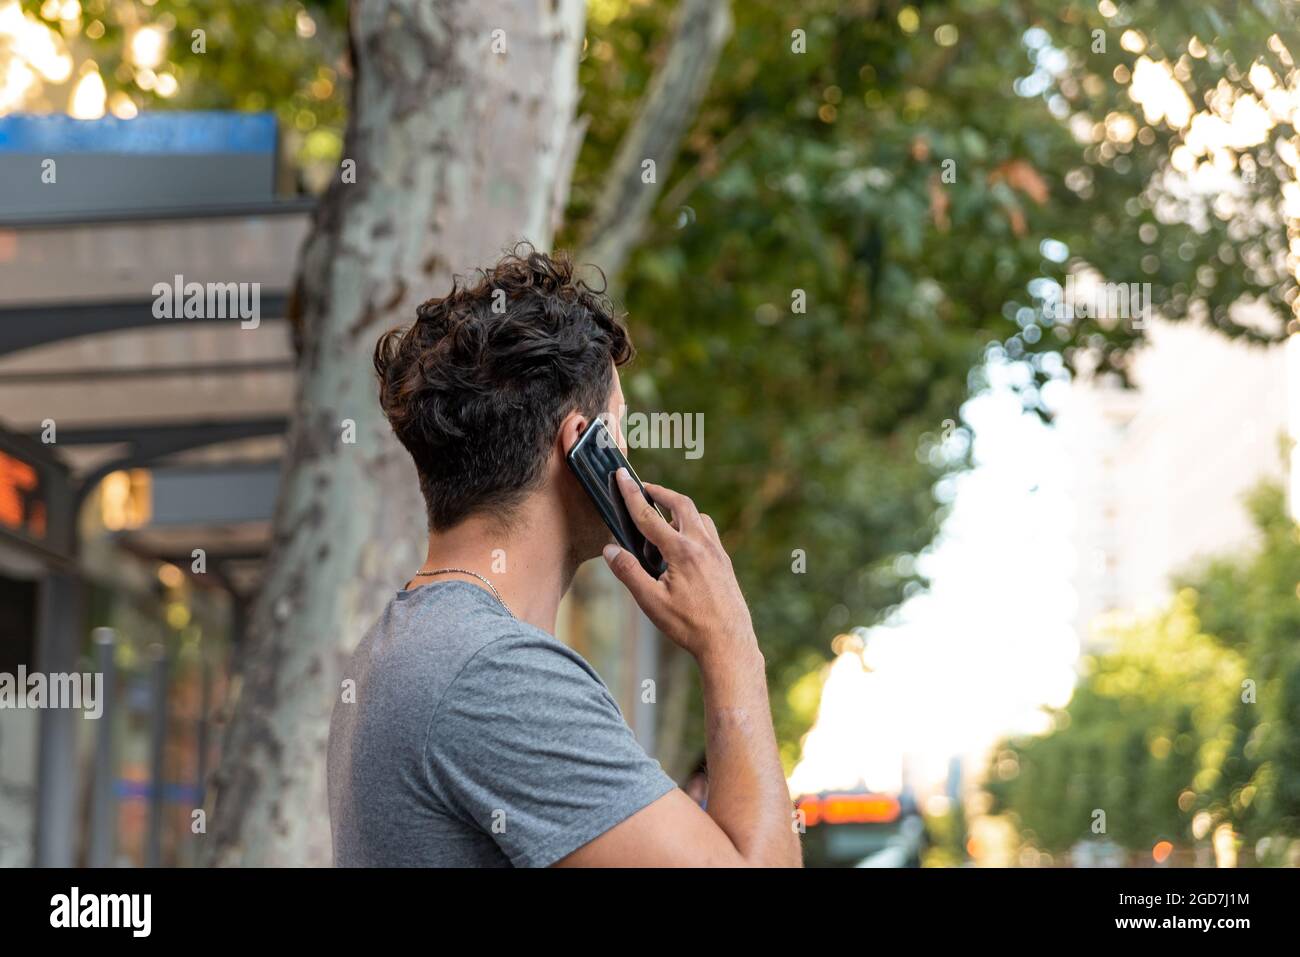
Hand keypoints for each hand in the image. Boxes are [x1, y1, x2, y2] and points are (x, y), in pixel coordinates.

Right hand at [602, 468, 758, 666]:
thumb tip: (610, 550)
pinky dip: (694, 525)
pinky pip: (708, 533)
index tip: (621, 476)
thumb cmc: (689, 626)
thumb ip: (629, 573)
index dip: (632, 495)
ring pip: (698, 517)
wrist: (729, 644)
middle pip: (680, 504)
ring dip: (679, 508)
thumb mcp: (651, 602)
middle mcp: (702, 545)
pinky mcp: (724, 563)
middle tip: (644, 488)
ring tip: (664, 514)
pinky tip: (686, 541)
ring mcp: (717, 552)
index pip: (649, 516)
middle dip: (660, 492)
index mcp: (681, 551)